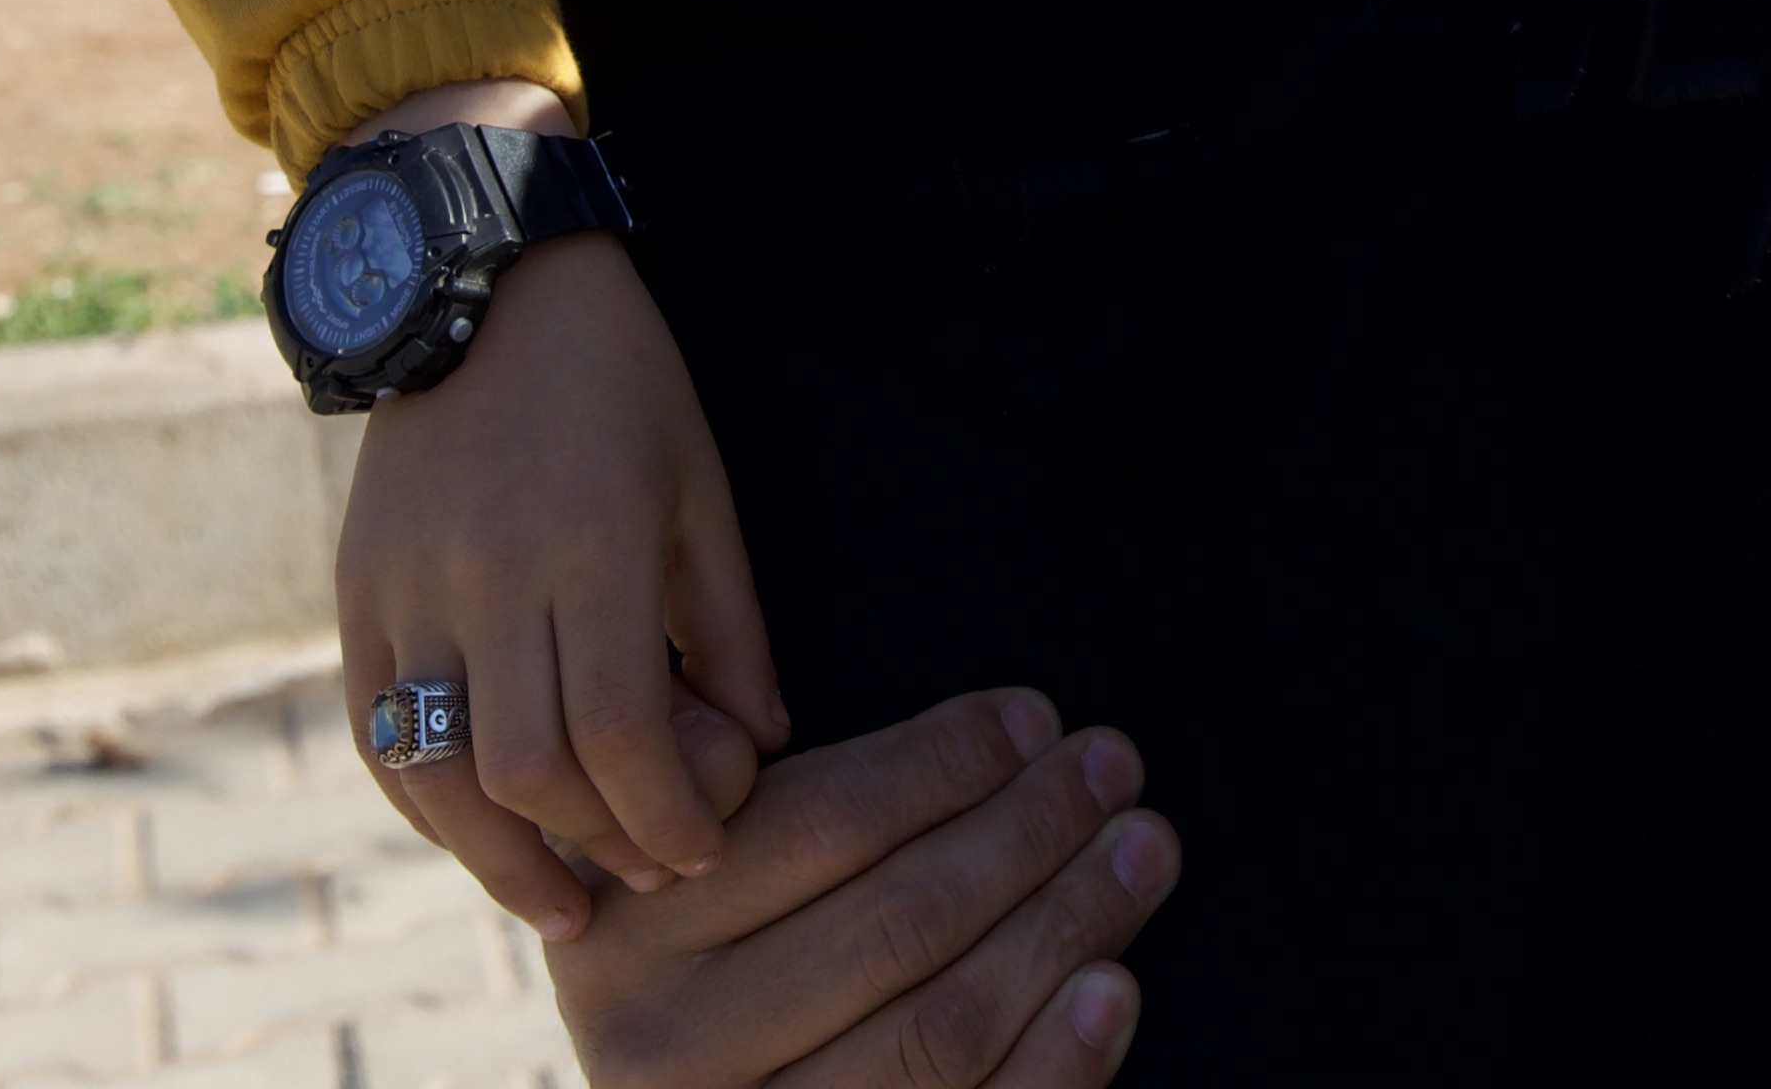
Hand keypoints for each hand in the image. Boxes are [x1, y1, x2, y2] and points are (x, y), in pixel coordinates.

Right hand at [339, 154, 785, 933]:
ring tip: (562, 901)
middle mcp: (486, 575)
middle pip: (528, 771)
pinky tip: (480, 834)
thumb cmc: (621, 383)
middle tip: (646, 879)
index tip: (703, 853)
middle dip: (596, 845)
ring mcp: (405, 587)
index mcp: (588, 544)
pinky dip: (426, 803)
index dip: (662, 816)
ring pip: (436, 773)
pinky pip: (377, 734)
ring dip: (499, 858)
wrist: (480, 281)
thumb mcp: (700, 487)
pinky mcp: (352, 592)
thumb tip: (764, 744)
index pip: (618, 733)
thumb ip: (730, 625)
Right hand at [544, 688, 1177, 1088]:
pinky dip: (1059, 1058)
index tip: (1033, 716)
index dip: (947, 761)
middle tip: (1110, 767)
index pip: (824, 825)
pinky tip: (1114, 985)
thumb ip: (762, 805)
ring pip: (945, 1028)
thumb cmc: (708, 966)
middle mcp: (672, 1050)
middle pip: (900, 923)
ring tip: (1139, 849)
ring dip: (1066, 925)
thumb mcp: (684, 880)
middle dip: (1031, 830)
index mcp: (631, 940)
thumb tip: (963, 732)